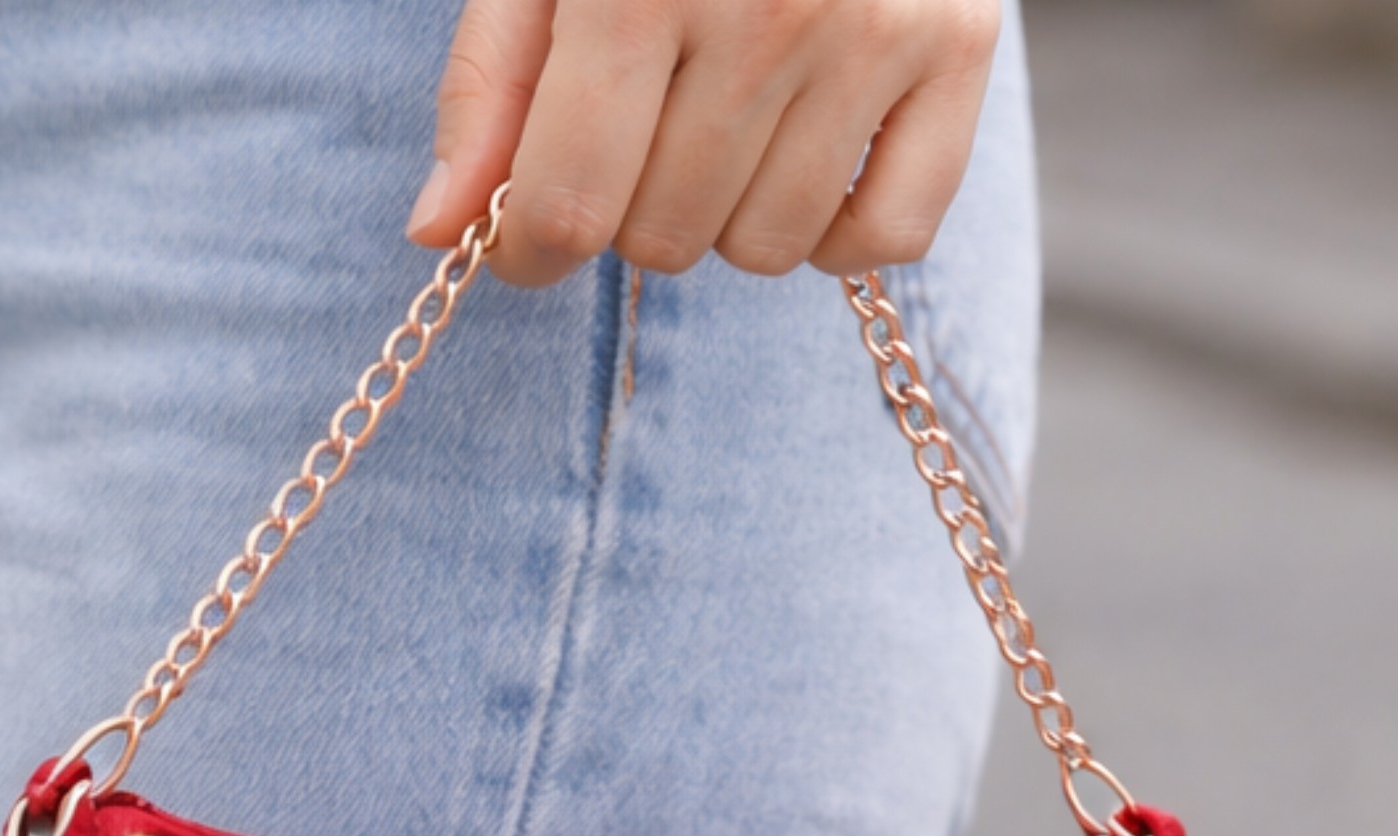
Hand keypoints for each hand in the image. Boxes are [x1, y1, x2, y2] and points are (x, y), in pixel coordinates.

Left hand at [406, 0, 1002, 287]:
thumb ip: (492, 83)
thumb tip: (441, 231)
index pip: (569, 206)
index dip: (529, 245)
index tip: (527, 229)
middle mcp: (768, 8)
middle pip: (661, 239)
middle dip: (630, 205)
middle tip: (646, 119)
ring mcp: (874, 31)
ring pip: (763, 250)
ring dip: (726, 214)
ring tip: (726, 112)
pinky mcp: (956, 47)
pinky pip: (883, 236)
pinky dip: (837, 230)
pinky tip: (807, 151)